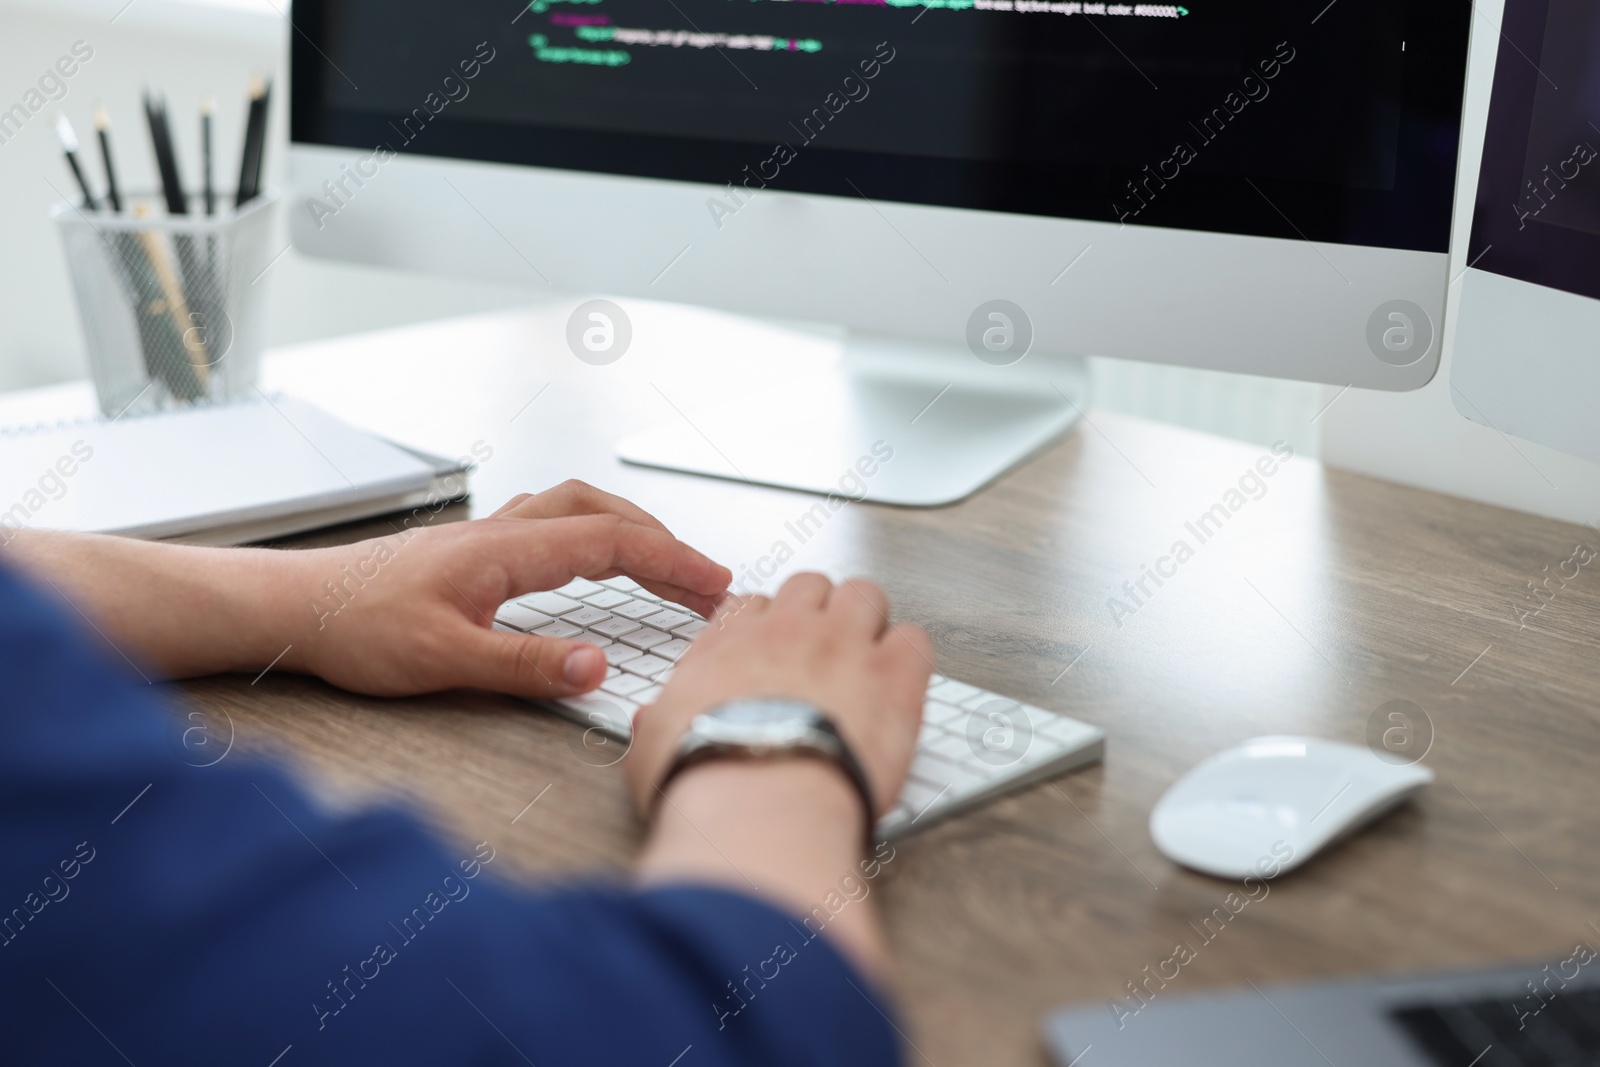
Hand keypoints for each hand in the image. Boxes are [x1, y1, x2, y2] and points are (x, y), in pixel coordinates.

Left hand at [288, 481, 730, 698]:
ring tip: (664, 563)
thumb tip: (597, 667)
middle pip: (605, 513)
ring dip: (629, 529)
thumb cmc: (354, 628)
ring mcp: (486, 535)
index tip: (715, 585)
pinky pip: (549, 522)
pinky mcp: (469, 549)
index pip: (613, 541)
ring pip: (577, 509)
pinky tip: (588, 557)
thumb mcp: (445, 659)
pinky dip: (590, 531)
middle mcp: (502, 532)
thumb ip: (526, 664)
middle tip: (704, 580)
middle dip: (664, 543)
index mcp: (506, 551)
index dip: (673, 561)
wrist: (293, 607)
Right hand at [625, 573, 932, 822]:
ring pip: (865, 594)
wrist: (758, 803)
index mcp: (730, 644)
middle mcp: (789, 631)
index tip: (771, 645)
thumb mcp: (654, 749)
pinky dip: (910, 656)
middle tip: (823, 648)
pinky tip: (902, 683)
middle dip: (819, 610)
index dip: (765, 623)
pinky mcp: (893, 676)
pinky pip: (914, 639)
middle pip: (811, 585)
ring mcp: (845, 645)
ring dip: (867, 619)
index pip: (750, 604)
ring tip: (866, 657)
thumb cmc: (705, 781)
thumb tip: (652, 721)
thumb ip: (659, 723)